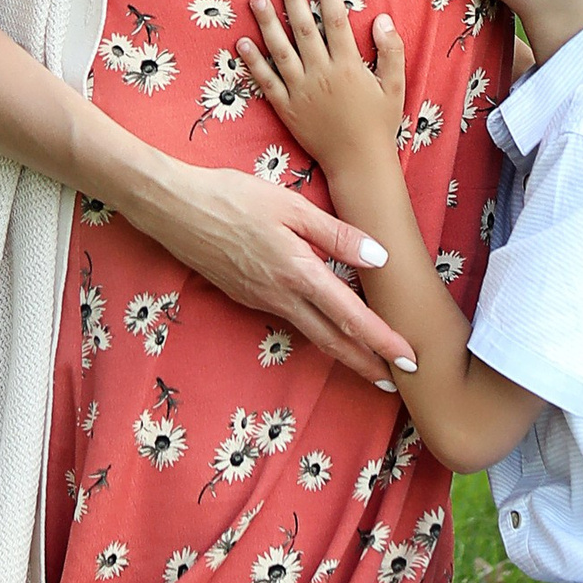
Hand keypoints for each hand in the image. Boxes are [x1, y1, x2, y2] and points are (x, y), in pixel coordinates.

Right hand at [136, 150, 415, 382]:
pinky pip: (291, 322)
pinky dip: (317, 335)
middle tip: (398, 384)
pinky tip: (326, 331)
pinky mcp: (246, 297)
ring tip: (370, 365)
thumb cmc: (232, 197)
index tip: (410, 361)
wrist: (173, 209)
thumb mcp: (289, 206)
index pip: (351, 317)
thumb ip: (335, 234)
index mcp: (298, 273)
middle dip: (367, 365)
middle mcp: (281, 297)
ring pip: (312, 336)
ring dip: (343, 354)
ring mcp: (261, 301)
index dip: (383, 342)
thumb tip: (378, 258)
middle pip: (333, 341)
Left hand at [239, 0, 405, 174]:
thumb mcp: (395, 86)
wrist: (358, 163)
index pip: (337, 19)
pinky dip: (253, 62)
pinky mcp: (286, 108)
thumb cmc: (379, 123)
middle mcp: (322, 74)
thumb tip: (382, 18)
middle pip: (304, 28)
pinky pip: (266, 81)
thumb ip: (390, 50)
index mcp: (348, 65)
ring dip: (268, 23)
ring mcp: (301, 91)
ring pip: (280, 50)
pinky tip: (242, 43)